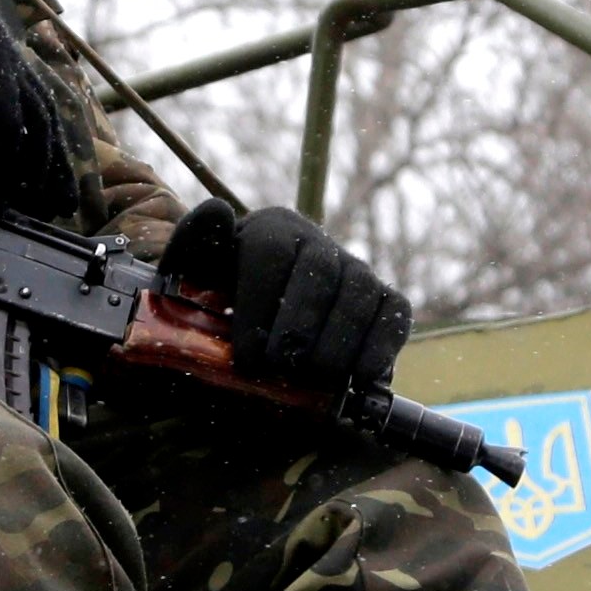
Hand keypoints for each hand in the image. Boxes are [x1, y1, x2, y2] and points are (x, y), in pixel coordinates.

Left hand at [163, 199, 412, 399]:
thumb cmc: (225, 300)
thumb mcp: (198, 273)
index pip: (271, 252)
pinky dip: (381, 345)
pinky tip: (359, 377)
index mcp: (272, 229)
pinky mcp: (385, 298)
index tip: (246, 354)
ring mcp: (356, 269)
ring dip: (338, 340)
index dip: (259, 306)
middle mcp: (319, 242)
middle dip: (300, 326)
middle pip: (319, 272)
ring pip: (359, 292)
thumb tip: (217, 213)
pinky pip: (394, 313)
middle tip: (280, 366)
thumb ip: (197, 244)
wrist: (261, 323)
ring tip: (314, 376)